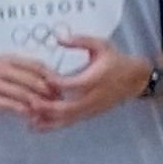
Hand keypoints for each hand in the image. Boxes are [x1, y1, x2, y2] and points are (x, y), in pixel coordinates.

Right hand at [0, 52, 65, 121]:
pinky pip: (10, 104)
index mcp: (7, 59)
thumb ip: (24, 76)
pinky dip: (23, 111)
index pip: (36, 65)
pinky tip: (30, 117)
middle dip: (47, 92)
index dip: (51, 77)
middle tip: (57, 102)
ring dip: (37, 103)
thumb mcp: (4, 75)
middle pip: (32, 78)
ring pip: (23, 92)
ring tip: (45, 111)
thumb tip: (52, 84)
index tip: (61, 89)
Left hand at [19, 39, 153, 128]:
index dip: (54, 82)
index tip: (41, 77)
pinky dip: (53, 125)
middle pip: (67, 107)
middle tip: (28, 102)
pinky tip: (37, 125)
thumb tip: (59, 38)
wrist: (135, 79)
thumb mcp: (101, 45)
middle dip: (46, 107)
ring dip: (47, 120)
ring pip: (68, 119)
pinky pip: (70, 122)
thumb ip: (81, 41)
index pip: (72, 84)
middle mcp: (93, 97)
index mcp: (95, 79)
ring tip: (27, 119)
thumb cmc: (116, 60)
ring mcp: (91, 108)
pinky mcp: (90, 114)